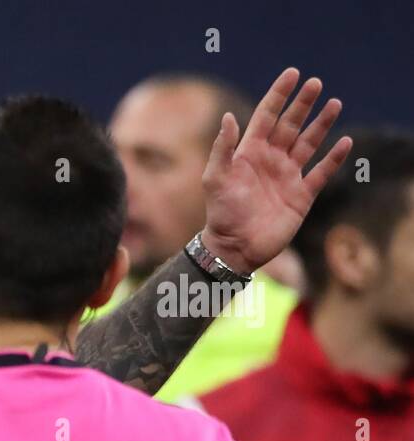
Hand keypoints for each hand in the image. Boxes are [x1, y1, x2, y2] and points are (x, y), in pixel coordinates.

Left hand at [201, 67, 351, 274]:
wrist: (234, 247)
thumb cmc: (221, 213)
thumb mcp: (215, 179)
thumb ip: (222, 149)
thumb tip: (228, 117)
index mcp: (249, 153)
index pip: (267, 116)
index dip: (279, 95)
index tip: (292, 74)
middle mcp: (271, 160)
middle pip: (291, 125)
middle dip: (303, 104)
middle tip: (316, 83)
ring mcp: (288, 176)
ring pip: (309, 143)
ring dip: (322, 124)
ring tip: (334, 103)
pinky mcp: (301, 195)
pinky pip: (321, 172)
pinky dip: (333, 158)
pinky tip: (344, 142)